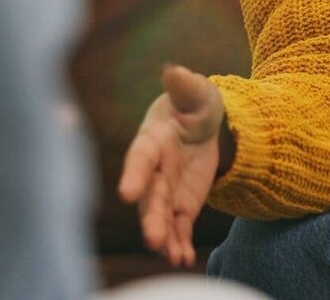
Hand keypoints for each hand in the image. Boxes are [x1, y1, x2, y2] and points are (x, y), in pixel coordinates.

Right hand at [118, 63, 224, 268]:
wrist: (203, 124)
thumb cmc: (194, 103)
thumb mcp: (196, 93)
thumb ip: (185, 86)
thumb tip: (174, 71)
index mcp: (152, 140)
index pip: (139, 159)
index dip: (133, 175)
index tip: (125, 193)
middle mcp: (154, 170)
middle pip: (149, 196)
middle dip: (150, 217)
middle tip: (153, 240)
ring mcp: (165, 190)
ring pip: (160, 217)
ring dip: (165, 237)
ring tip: (172, 256)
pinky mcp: (181, 205)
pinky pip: (178, 227)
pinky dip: (179, 243)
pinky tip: (184, 258)